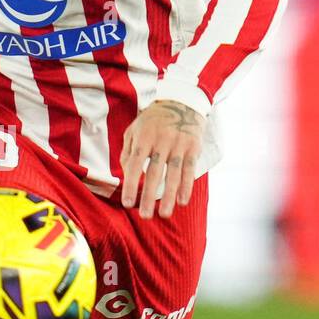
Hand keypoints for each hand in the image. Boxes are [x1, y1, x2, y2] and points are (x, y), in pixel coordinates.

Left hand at [120, 99, 205, 217]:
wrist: (182, 101)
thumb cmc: (152, 121)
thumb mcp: (134, 130)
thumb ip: (127, 151)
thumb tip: (125, 174)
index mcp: (143, 137)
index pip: (135, 164)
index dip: (131, 184)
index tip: (127, 203)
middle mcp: (161, 141)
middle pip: (154, 172)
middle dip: (149, 196)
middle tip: (145, 217)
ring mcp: (178, 144)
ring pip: (173, 174)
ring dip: (169, 197)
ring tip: (164, 215)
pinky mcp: (193, 147)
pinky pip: (190, 170)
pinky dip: (186, 186)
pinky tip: (182, 201)